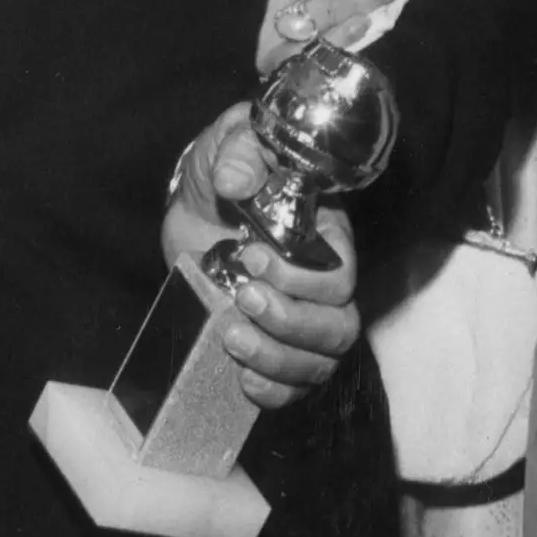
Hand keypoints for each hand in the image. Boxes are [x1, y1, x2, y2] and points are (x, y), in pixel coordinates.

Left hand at [159, 101, 360, 409]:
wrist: (194, 205)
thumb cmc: (223, 171)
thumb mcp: (228, 144)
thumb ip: (239, 152)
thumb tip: (233, 181)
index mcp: (326, 237)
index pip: (342, 274)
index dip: (302, 278)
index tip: (249, 255)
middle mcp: (322, 285)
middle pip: (339, 327)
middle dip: (290, 321)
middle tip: (240, 297)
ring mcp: (301, 320)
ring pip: (319, 362)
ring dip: (275, 358)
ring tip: (229, 336)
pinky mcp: (273, 347)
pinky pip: (294, 389)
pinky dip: (272, 391)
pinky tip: (240, 376)